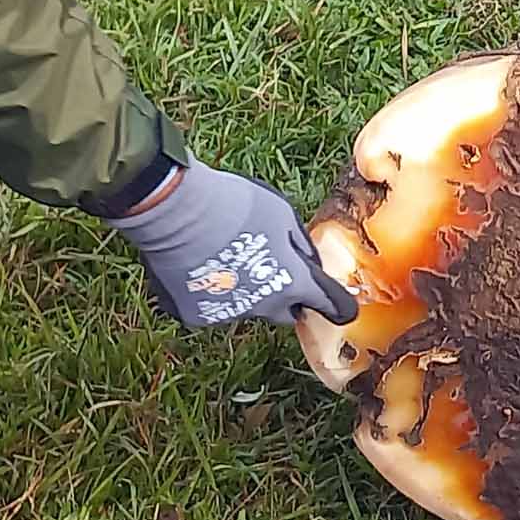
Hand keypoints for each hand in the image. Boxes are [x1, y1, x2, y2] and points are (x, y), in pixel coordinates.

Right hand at [101, 162, 359, 329]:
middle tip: (275, 273)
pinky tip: (200, 266)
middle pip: (285, 312)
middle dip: (286, 298)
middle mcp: (264, 306)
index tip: (344, 311)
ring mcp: (228, 314)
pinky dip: (211, 292)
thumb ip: (300, 244)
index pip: (328, 305)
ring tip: (227, 257)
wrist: (176, 211)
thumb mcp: (282, 214)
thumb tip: (310, 262)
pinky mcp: (196, 315)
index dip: (337, 306)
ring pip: (246, 307)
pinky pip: (212, 306)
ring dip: (244, 290)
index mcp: (291, 282)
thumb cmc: (233, 204)